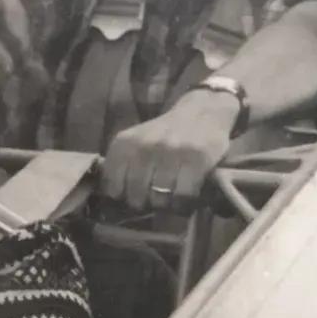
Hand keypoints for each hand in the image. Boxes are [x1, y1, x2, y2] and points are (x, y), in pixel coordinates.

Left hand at [100, 90, 238, 211]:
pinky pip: (183, 195)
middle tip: (153, 198)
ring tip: (170, 197)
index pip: (112, 186)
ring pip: (159, 198)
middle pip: (136, 196)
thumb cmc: (164, 134)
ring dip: (165, 204)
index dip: (122, 197)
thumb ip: (121, 165)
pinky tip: (185, 196)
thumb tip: (113, 197)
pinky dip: (184, 202)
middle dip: (144, 203)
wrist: (203, 112)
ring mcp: (171, 151)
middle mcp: (145, 146)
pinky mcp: (196, 158)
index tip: (131, 195)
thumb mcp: (135, 142)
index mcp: (125, 143)